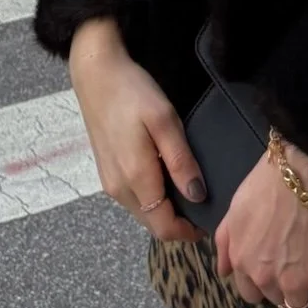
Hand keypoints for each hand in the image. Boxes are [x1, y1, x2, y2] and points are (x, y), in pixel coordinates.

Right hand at [68, 16, 205, 244]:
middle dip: (178, 224)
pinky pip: (134, 199)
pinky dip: (152, 199)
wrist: (96, 75)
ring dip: (165, 212)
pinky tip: (167, 178)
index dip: (188, 232)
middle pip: (152, 223)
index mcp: (136, 178)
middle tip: (206, 208)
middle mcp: (119, 189)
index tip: (211, 223)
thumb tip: (197, 196)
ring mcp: (110, 182)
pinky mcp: (107, 173)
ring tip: (190, 191)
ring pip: (142, 213)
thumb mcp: (165, 121)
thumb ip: (181, 161)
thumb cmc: (133, 93)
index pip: (163, 226)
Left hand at [215, 142, 307, 307]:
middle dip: (284, 291)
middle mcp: (264, 278)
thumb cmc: (269, 182)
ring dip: (306, 300)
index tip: (277, 274)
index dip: (265, 284)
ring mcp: (296, 282)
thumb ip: (225, 242)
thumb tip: (224, 272)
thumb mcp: (235, 209)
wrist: (306, 171)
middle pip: (275, 301)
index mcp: (242, 261)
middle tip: (297, 272)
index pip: (251, 293)